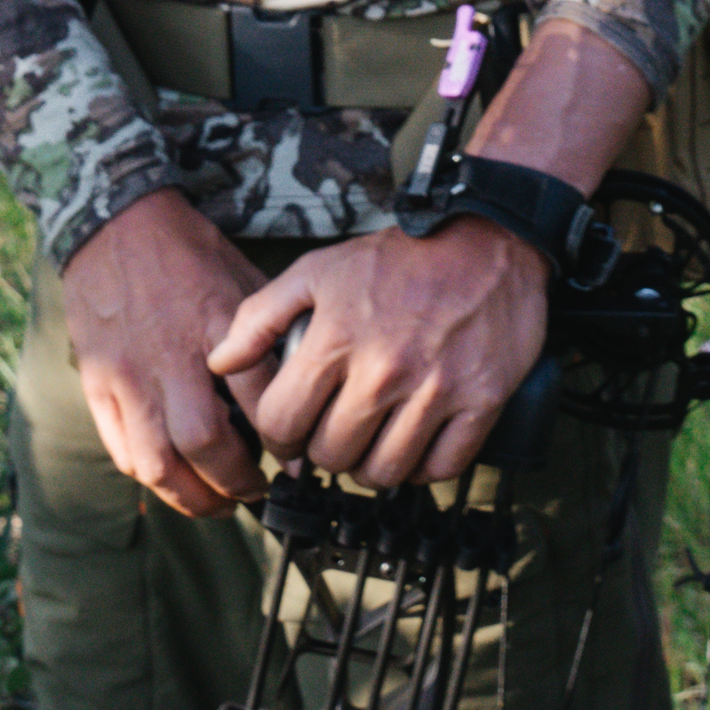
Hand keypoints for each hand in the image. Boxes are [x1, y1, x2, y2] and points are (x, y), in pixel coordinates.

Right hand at [61, 187, 270, 519]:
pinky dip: (150, 476)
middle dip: (234, 481)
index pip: (258, 396)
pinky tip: (174, 479)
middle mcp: (172, 354)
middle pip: (203, 442)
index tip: (299, 460)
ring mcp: (129, 374)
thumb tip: (300, 383)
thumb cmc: (187, 251)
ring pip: (157, 460)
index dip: (283, 437)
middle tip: (255, 492)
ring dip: (191, 496)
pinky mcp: (98, 383)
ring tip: (216, 503)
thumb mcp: (241, 278)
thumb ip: (264, 333)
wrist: (115, 224)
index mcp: (218, 323)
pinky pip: (121, 448)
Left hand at [214, 214, 551, 489]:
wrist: (490, 238)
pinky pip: (443, 467)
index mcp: (336, 340)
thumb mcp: (318, 270)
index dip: (278, 439)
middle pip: (332, 455)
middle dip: (325, 452)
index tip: (291, 435)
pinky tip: (417, 449)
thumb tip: (219, 363)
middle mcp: (384, 370)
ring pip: (384, 472)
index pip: (282, 424)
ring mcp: (435, 389)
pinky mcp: (481, 400)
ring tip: (373, 446)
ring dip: (371, 468)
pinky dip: (425, 469)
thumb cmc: (401, 258)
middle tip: (336, 436)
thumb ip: (259, 317)